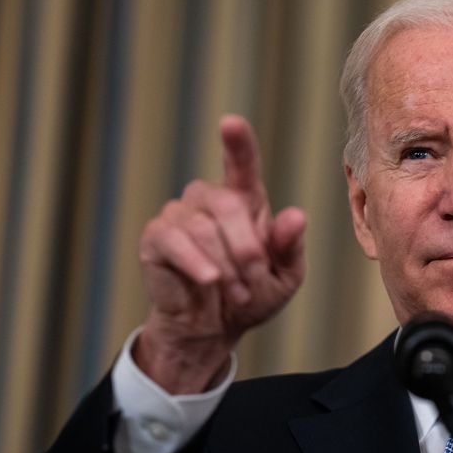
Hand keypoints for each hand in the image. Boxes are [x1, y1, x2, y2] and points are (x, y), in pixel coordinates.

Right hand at [135, 116, 306, 393]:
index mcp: (246, 200)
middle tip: (254, 280)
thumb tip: (296, 216)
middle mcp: (210, 199)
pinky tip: (208, 280)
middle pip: (228, 204)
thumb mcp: (284, 276)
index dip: (237, 143)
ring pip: (203, 228)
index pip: (241, 163)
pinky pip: (173, 241)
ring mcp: (180, 215)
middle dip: (247, 248)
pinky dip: (195, 263)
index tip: (231, 123)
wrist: (213, 329)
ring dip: (225, 265)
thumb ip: (290, 247)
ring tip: (236, 292)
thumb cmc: (252, 295)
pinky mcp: (156, 238)